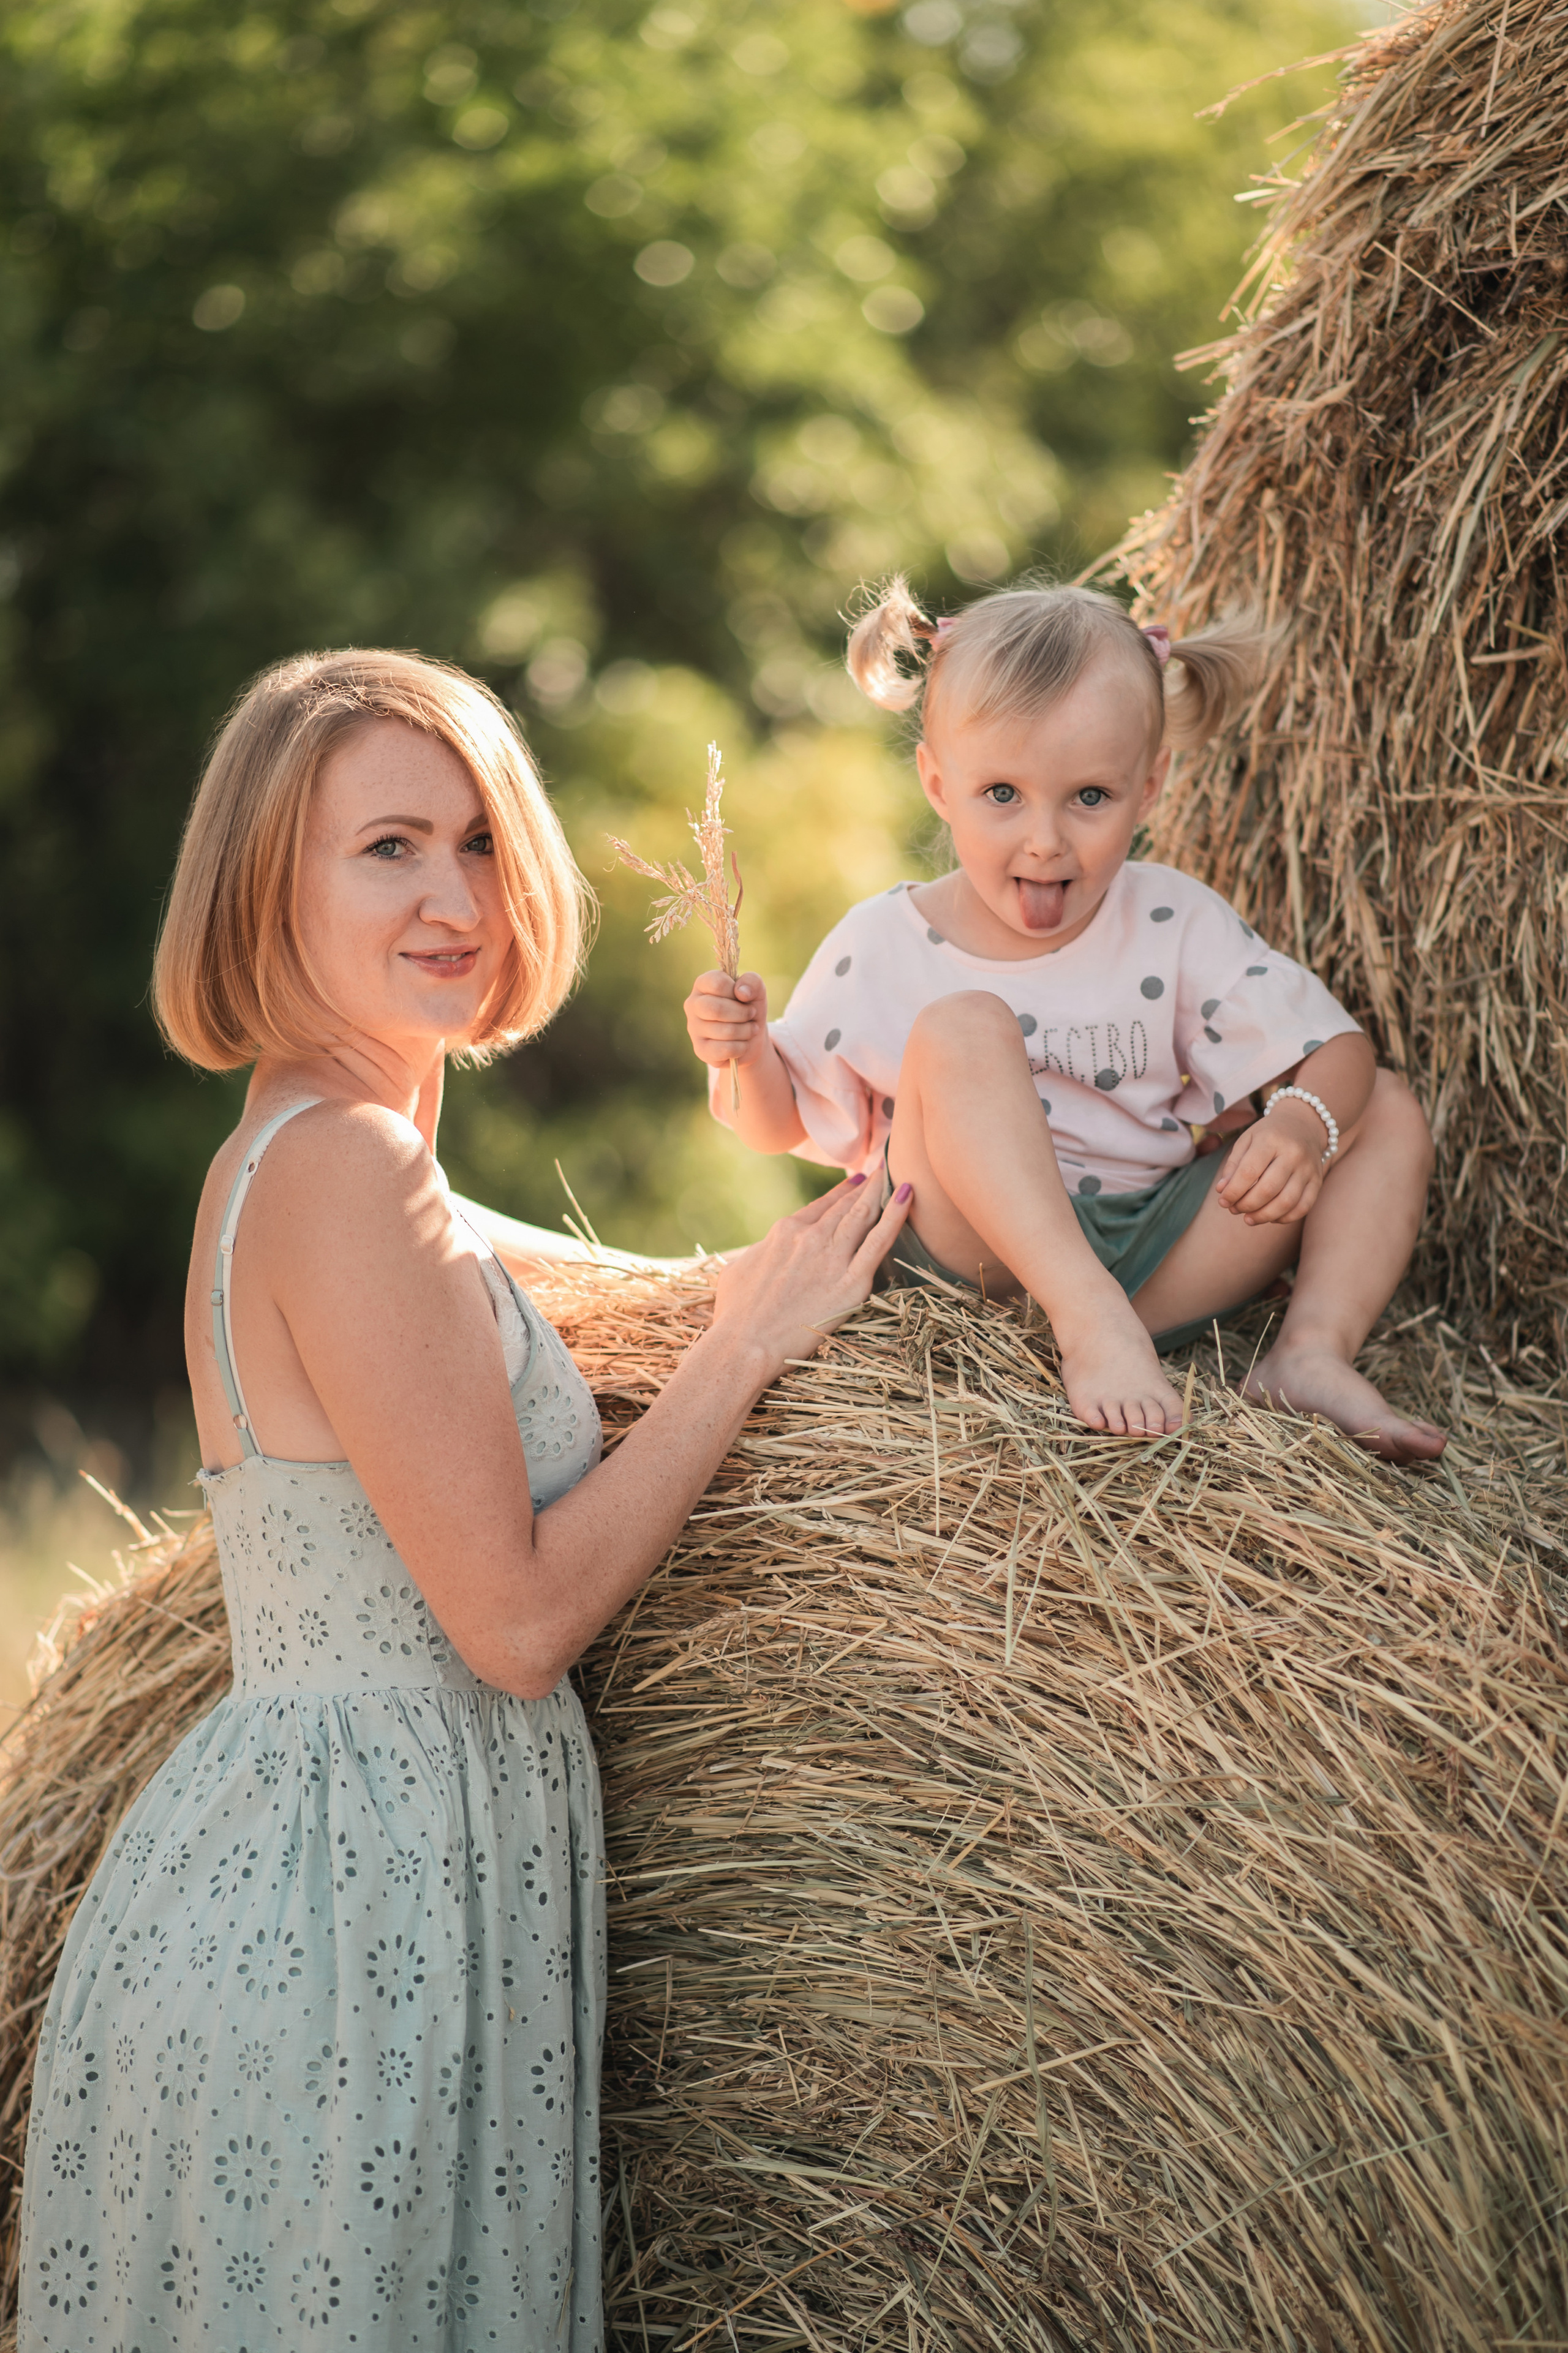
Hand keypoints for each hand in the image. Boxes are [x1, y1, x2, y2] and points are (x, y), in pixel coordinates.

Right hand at [684, 969, 770, 1069]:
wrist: (750, 1036)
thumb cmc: (748, 1007)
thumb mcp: (756, 990)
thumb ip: (752, 982)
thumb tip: (741, 992)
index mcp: (703, 984)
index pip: (718, 984)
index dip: (738, 992)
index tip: (745, 997)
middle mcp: (693, 1004)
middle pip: (716, 1009)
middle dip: (743, 1013)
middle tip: (752, 1014)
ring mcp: (694, 1028)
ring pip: (725, 1031)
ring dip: (747, 1031)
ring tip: (751, 1029)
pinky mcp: (700, 1049)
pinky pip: (725, 1049)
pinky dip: (742, 1047)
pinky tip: (743, 1043)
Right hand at [708, 1173, 911, 1369]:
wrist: (744, 1344)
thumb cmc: (734, 1315)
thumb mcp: (737, 1270)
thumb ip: (757, 1253)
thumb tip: (761, 1252)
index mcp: (784, 1231)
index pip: (821, 1205)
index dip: (841, 1191)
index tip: (856, 1180)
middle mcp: (810, 1236)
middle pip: (845, 1205)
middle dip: (866, 1185)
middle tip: (882, 1170)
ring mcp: (832, 1257)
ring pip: (863, 1214)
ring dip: (881, 1191)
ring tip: (895, 1174)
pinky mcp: (852, 1282)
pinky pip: (880, 1241)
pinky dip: (896, 1215)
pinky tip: (908, 1195)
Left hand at [1214, 1103, 1326, 1224]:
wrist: (1303, 1124)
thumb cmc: (1268, 1134)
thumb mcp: (1246, 1140)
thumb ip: (1233, 1165)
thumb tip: (1222, 1191)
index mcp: (1271, 1140)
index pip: (1249, 1172)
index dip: (1233, 1192)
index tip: (1223, 1201)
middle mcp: (1293, 1154)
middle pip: (1267, 1190)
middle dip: (1246, 1205)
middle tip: (1234, 1209)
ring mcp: (1308, 1168)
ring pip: (1286, 1202)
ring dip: (1263, 1216)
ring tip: (1248, 1218)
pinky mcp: (1317, 1181)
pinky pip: (1303, 1207)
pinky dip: (1284, 1218)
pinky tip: (1270, 1217)